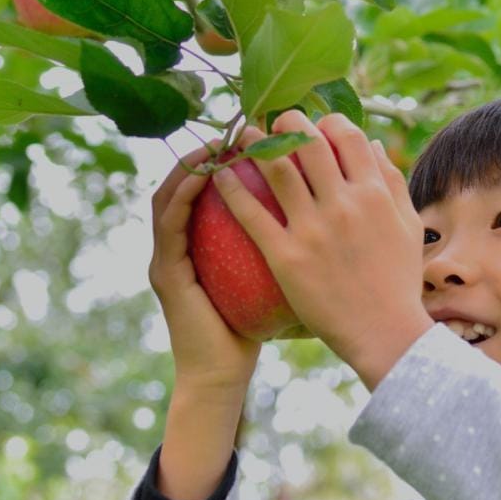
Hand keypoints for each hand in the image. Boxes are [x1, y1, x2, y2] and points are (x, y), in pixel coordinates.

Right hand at [148, 129, 268, 391]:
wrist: (224, 375)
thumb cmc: (258, 330)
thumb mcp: (279, 279)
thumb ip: (293, 244)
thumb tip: (336, 210)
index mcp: (207, 241)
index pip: (218, 188)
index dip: (234, 159)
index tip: (264, 135)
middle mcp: (184, 242)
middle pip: (191, 182)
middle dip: (210, 150)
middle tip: (240, 124)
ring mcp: (169, 256)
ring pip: (172, 195)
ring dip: (192, 165)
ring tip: (218, 141)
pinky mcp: (164, 272)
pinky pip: (171, 225)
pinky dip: (183, 195)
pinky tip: (203, 177)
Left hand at [212, 111, 432, 387]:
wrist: (384, 333)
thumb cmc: (398, 282)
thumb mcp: (408, 227)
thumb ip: (392, 182)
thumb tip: (373, 144)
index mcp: (375, 194)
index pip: (348, 136)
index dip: (329, 122)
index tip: (317, 126)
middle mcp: (344, 204)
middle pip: (309, 142)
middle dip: (288, 121)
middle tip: (275, 122)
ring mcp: (314, 229)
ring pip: (277, 169)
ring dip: (256, 144)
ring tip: (244, 136)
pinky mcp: (287, 256)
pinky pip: (252, 214)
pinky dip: (232, 189)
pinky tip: (220, 177)